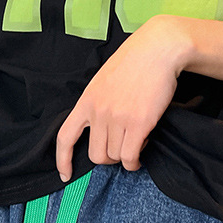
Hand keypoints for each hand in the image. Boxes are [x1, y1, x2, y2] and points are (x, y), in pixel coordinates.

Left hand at [56, 15, 186, 181]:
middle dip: (109, 158)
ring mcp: (117, 118)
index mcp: (86, 101)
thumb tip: (98, 130)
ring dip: (127, 155)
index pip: (65, 137)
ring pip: (116, 157)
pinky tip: (143, 146)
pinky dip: (135, 160)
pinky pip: (130, 157)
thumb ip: (96, 105)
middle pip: (96, 155)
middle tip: (121, 147)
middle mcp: (98, 112)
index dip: (63, 160)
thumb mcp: (103, 81)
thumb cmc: (134, 62)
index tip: (65, 175)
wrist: (159, 48)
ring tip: (137, 138)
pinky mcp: (138, 124)